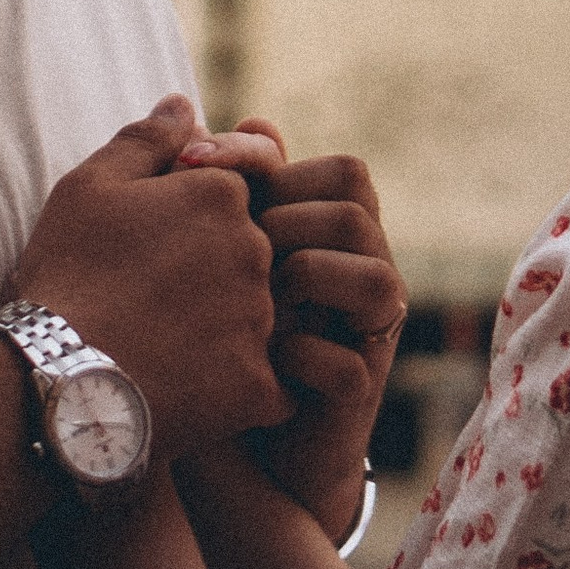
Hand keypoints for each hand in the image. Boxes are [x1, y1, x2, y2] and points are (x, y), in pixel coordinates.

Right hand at [12, 99, 288, 458]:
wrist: (54, 375)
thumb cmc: (66, 273)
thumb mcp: (89, 187)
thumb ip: (146, 140)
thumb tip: (185, 104)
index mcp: (220, 196)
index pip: (235, 196)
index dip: (194, 220)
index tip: (155, 249)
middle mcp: (254, 251)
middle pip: (252, 253)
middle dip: (213, 273)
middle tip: (153, 301)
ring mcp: (262, 319)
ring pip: (262, 316)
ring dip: (226, 328)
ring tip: (164, 348)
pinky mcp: (259, 385)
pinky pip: (270, 383)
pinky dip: (238, 386)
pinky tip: (195, 390)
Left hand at [179, 124, 406, 543]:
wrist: (222, 454)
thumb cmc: (204, 346)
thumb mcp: (199, 261)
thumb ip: (208, 196)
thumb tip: (209, 114)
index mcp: (325, 235)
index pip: (334, 168)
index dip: (267, 157)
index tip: (193, 163)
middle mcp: (356, 276)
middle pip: (360, 204)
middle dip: (290, 215)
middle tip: (233, 243)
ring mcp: (361, 338)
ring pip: (376, 276)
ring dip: (305, 277)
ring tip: (253, 298)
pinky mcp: (353, 398)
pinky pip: (347, 363)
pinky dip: (297, 357)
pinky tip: (256, 362)